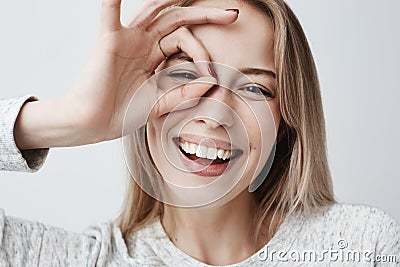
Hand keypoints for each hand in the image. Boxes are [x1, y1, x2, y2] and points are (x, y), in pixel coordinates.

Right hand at [14, 0, 237, 148]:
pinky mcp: (108, 41)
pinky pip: (111, 13)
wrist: (94, 123)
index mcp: (154, 56)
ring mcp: (126, 39)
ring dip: (174, 0)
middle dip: (205, 15)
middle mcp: (142, 43)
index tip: (212, 74)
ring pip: (155, 11)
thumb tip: (212, 82)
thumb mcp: (160, 103)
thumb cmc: (122, 113)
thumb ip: (184, 93)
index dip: (202, 53)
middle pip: (176, 19)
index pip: (185, 41)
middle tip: (232, 14)